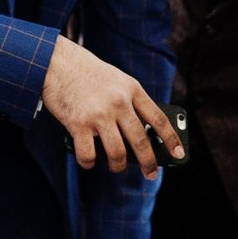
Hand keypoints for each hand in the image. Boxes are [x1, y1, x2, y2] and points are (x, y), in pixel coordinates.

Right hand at [41, 37, 182, 177]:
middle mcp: (119, 102)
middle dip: (149, 163)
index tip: (179, 154)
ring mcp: (99, 114)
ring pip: (117, 153)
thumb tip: (137, 140)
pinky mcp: (78, 124)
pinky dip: (89, 163)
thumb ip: (130, 103)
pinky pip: (89, 155)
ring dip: (118, 166)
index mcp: (132, 90)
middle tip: (150, 174)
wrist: (58, 63)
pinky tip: (89, 161)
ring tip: (116, 166)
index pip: (158, 119)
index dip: (170, 139)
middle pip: (141, 141)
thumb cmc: (88, 74)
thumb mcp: (118, 81)